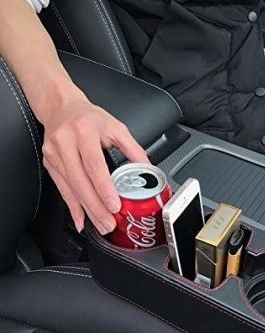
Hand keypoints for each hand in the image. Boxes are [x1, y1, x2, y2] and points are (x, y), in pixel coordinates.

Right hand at [42, 96, 148, 234]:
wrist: (61, 108)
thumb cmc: (89, 117)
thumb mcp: (115, 127)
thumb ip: (133, 149)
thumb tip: (147, 169)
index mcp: (84, 131)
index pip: (94, 164)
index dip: (104, 187)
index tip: (114, 205)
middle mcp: (65, 142)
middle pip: (81, 181)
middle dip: (96, 206)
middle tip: (109, 223)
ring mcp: (54, 155)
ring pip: (71, 188)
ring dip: (87, 210)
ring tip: (101, 224)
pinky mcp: (50, 164)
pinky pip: (62, 189)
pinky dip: (73, 207)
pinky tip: (80, 219)